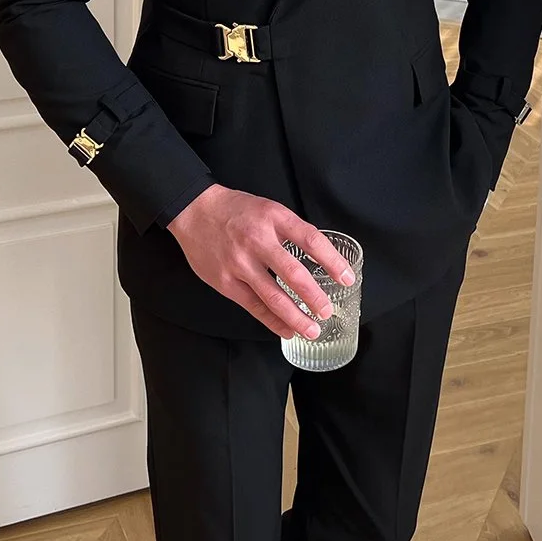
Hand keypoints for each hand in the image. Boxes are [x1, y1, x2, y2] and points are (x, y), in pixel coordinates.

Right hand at [166, 184, 355, 338]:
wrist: (194, 211)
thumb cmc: (237, 211)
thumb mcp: (269, 210)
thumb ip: (291, 231)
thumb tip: (319, 259)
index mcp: (274, 218)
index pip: (311, 240)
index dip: (332, 261)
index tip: (347, 278)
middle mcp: (258, 240)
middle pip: (293, 274)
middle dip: (314, 297)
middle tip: (327, 312)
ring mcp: (239, 263)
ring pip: (273, 297)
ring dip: (296, 317)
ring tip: (312, 329)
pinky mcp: (225, 281)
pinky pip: (253, 306)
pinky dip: (272, 321)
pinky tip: (286, 330)